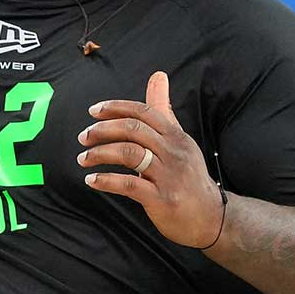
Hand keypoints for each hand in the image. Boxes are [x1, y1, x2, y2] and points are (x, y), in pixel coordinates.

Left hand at [78, 70, 224, 248]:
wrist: (211, 218)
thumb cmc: (189, 177)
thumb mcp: (179, 140)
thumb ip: (163, 111)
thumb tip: (157, 75)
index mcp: (176, 136)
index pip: (144, 112)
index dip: (116, 108)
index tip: (93, 111)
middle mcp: (174, 152)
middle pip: (134, 130)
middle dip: (103, 130)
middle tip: (83, 136)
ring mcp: (169, 176)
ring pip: (130, 154)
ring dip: (100, 154)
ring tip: (83, 159)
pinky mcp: (163, 199)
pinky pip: (130, 185)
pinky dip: (107, 181)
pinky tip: (92, 180)